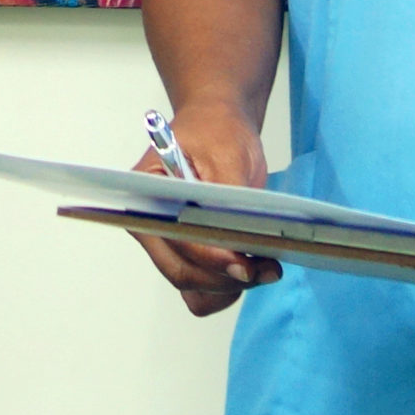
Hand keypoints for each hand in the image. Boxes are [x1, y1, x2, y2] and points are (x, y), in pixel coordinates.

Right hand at [131, 104, 278, 318]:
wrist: (218, 126)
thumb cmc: (215, 132)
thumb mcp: (227, 154)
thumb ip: (228, 196)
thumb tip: (239, 234)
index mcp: (147, 199)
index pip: (176, 239)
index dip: (210, 257)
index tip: (243, 264)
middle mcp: (151, 228)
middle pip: (182, 272)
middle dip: (225, 278)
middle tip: (267, 269)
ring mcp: (170, 244)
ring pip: (193, 287)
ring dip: (230, 287)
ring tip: (268, 269)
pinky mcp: (191, 254)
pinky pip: (203, 288)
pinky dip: (227, 287)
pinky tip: (254, 271)